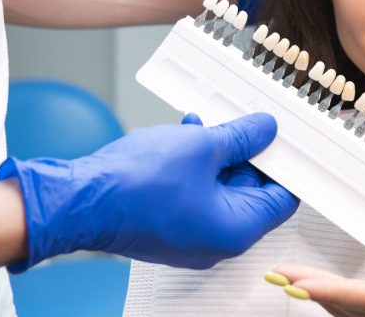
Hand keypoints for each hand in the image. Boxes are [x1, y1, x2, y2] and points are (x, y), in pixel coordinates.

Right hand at [0, 112, 297, 271]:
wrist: (78, 201)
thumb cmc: (136, 185)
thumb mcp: (203, 146)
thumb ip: (241, 137)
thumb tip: (264, 130)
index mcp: (236, 230)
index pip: (282, 199)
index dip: (286, 165)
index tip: (285, 141)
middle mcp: (217, 240)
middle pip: (251, 191)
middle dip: (248, 153)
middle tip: (247, 124)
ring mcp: (191, 235)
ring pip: (220, 187)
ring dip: (219, 153)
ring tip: (209, 123)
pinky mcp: (169, 225)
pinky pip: (195, 192)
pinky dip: (197, 165)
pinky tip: (188, 134)